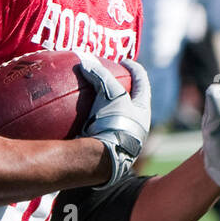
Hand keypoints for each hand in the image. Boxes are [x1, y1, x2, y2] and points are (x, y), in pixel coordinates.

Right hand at [77, 55, 150, 189]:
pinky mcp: (106, 148)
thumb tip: (85, 60)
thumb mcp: (111, 94)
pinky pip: (98, 129)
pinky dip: (89, 120)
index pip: (143, 83)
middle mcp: (136, 126)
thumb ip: (100, 75)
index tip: (123, 61)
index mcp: (143, 112)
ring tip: (92, 95)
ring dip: (105, 106)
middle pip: (131, 101)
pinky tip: (77, 116)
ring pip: (115, 117)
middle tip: (109, 77)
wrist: (103, 159)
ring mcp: (120, 139)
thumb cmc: (114, 123)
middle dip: (121, 88)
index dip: (135, 69)